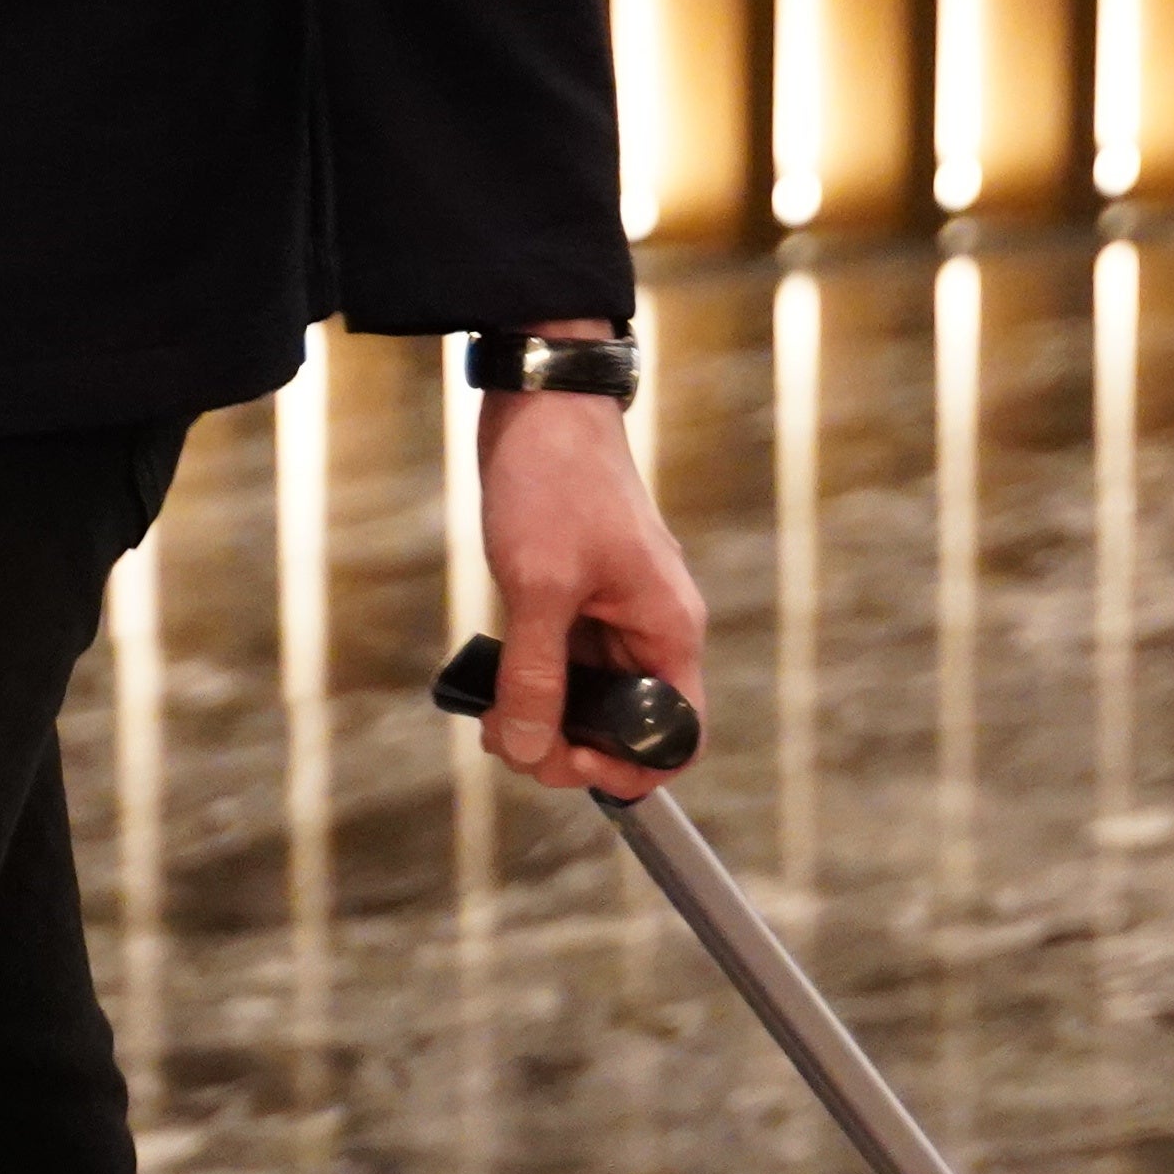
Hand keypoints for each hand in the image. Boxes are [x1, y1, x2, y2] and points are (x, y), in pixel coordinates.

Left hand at [470, 343, 705, 799]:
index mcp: (668, 629)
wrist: (540, 405)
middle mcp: (650, 631)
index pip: (680, 733)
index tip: (573, 763)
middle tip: (513, 743)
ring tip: (494, 720)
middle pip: (628, 729)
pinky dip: (531, 689)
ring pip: (590, 704)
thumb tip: (527, 750)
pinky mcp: (579, 605)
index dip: (633, 769)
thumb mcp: (540, 584)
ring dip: (543, 723)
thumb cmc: (556, 480)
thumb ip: (536, 675)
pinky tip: (494, 689)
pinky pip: (565, 670)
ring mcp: (615, 619)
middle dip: (570, 749)